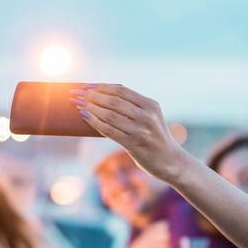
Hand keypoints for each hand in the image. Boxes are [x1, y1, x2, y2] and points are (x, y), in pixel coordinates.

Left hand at [72, 85, 186, 181]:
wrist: (170, 161)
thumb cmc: (154, 137)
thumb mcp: (150, 117)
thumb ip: (132, 106)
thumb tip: (102, 95)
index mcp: (151, 105)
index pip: (121, 91)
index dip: (101, 87)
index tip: (86, 86)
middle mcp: (148, 116)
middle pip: (114, 101)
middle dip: (92, 96)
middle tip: (77, 94)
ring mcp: (141, 131)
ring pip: (110, 116)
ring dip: (91, 108)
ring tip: (78, 105)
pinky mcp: (134, 145)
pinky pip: (110, 131)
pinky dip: (95, 122)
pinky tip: (86, 117)